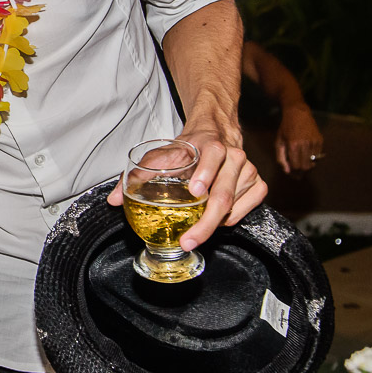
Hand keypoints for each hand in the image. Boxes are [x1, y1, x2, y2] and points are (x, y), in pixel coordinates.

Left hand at [107, 128, 266, 249]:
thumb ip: (136, 177)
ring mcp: (248, 171)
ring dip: (214, 224)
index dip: (205, 174)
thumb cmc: (188, 148)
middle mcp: (233, 156)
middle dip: (206, 223)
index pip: (212, 156)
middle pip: (223, 196)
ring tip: (195, 229)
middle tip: (189, 240)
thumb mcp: (160, 156)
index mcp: (210, 145)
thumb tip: (113, 201)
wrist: (215, 132)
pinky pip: (246, 209)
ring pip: (233, 207)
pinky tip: (216, 217)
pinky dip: (231, 219)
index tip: (195, 191)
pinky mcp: (258, 184)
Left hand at [276, 105, 323, 174]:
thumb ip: (281, 158)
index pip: (296, 166)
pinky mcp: (320, 140)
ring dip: (308, 164)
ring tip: (301, 160)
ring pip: (313, 162)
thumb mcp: (279, 142)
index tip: (292, 172)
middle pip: (306, 166)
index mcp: (293, 145)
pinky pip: (318, 155)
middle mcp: (305, 144)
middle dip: (301, 170)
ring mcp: (314, 142)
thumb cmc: (286, 128)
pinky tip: (307, 152)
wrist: (298, 113)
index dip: (294, 171)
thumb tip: (287, 171)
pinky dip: (313, 157)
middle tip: (298, 169)